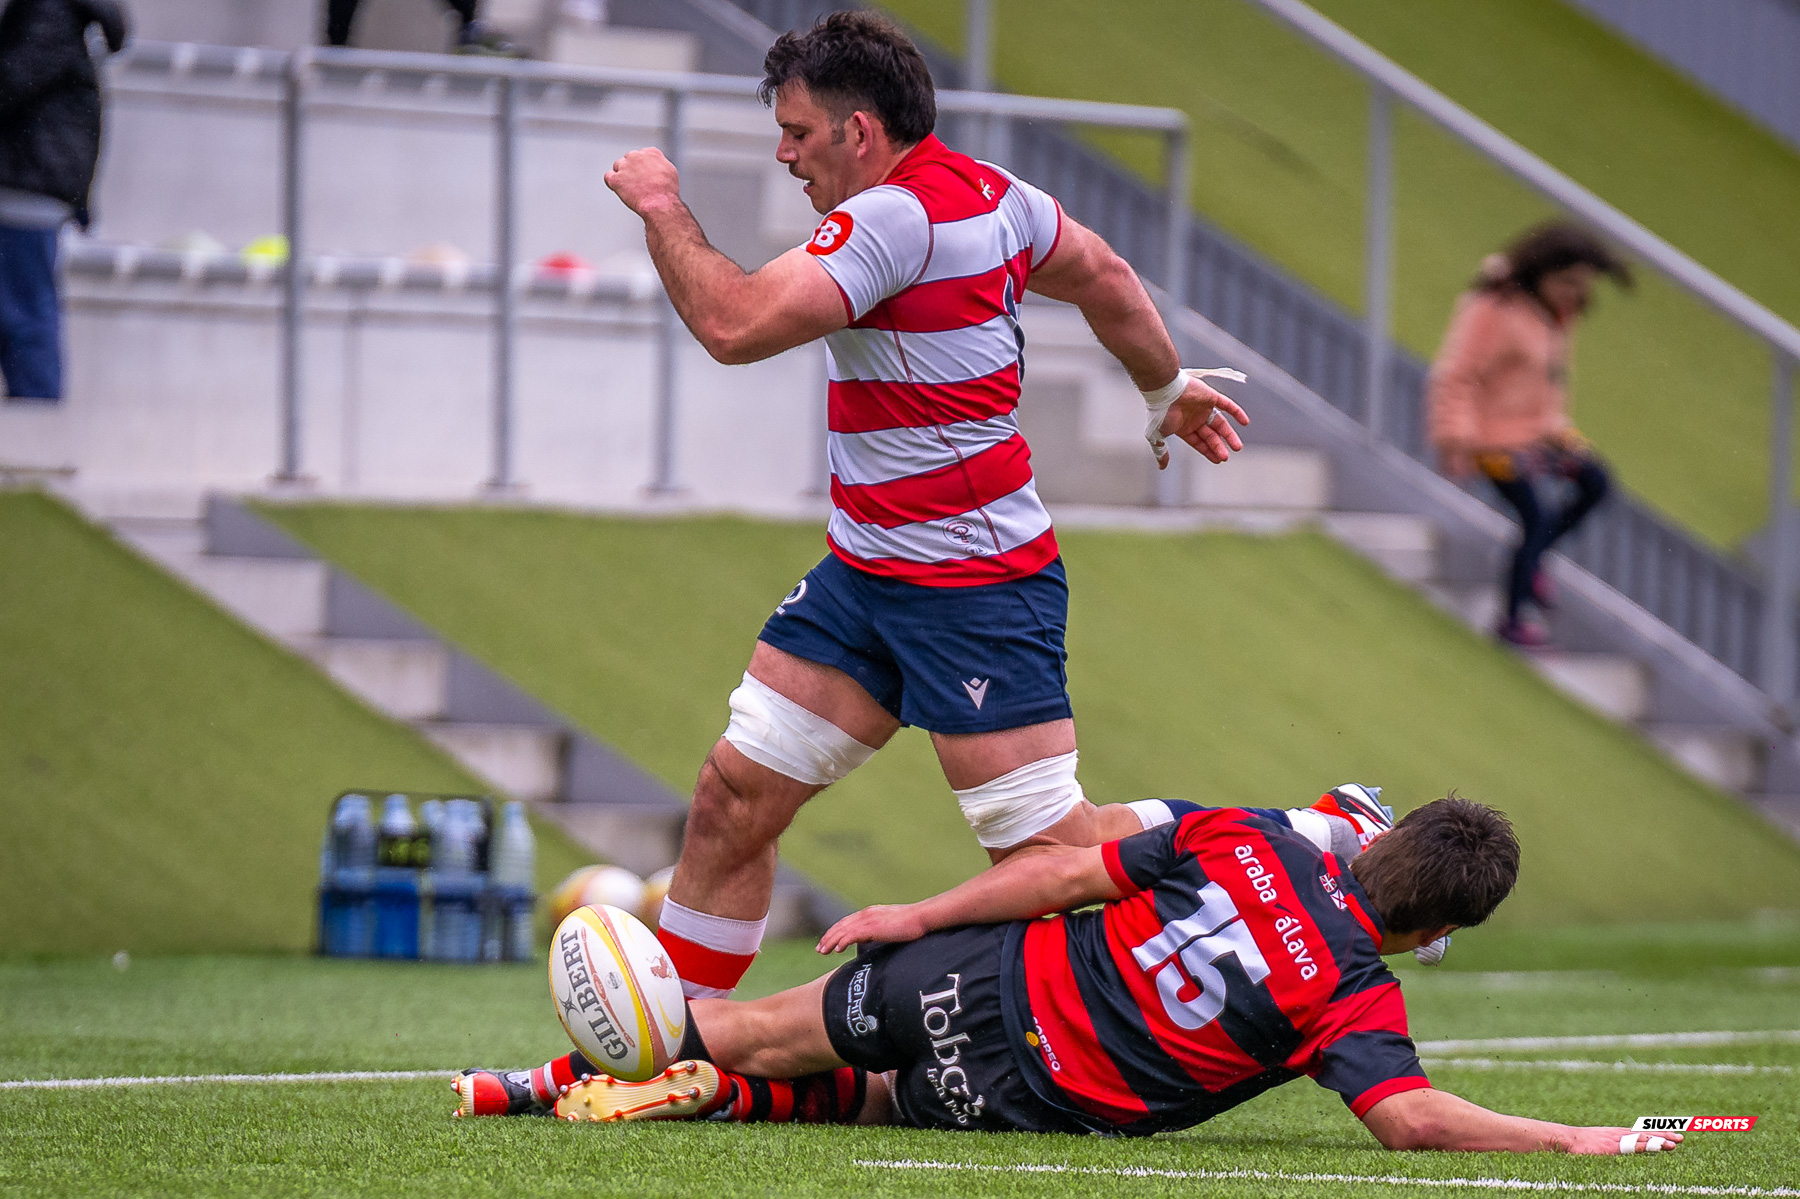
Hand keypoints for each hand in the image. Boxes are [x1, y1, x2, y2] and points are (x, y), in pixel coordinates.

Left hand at [604, 147, 681, 218]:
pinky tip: (619, 189)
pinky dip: (612, 182)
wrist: (659, 203)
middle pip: (629, 158)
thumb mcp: (670, 171)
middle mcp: (636, 156)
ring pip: (618, 166)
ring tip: (631, 189)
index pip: (642, 154)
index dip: (643, 165)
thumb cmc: (666, 191)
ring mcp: (625, 166)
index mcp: (651, 152)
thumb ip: (660, 164)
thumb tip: (655, 166)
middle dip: (632, 169)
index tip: (645, 175)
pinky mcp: (616, 178)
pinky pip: (608, 177)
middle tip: (639, 184)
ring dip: (622, 175)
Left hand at [815, 904, 928, 954]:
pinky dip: (842, 942)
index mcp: (870, 913)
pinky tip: (837, 950)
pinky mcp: (873, 927)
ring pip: (843, 931)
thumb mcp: (890, 926)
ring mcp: (869, 920)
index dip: (835, 932)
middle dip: (828, 937)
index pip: (847, 922)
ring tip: (822, 951)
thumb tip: (871, 941)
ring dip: (831, 941)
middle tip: (819, 949)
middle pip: (841, 926)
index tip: (827, 942)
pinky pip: (852, 935)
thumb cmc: (911, 924)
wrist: (921, 917)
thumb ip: (879, 931)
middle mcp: (866, 914)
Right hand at [1150, 376, 1248, 467]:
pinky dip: (1237, 413)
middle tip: (1226, 457)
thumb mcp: (1157, 436)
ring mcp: (1204, 407)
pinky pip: (1227, 405)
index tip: (1218, 460)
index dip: (1208, 451)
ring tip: (1237, 447)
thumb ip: (1161, 451)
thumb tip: (1161, 467)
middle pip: (1211, 435)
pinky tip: (1245, 422)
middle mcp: (1195, 418)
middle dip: (1219, 446)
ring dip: (1229, 435)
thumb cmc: (1159, 412)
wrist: (1164, 389)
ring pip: (1220, 423)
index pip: (1199, 442)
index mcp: (1183, 428)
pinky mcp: (1211, 397)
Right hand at [1561, 1127, 1682, 1155]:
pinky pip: (1633, 1146)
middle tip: (1681, 1137)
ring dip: (1659, 1141)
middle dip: (1664, 1135)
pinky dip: (1646, 1145)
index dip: (1657, 1133)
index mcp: (1617, 1133)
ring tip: (1674, 1143)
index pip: (1642, 1132)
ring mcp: (1617, 1139)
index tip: (1672, 1134)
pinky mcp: (1613, 1147)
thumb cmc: (1579, 1144)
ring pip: (1643, 1139)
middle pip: (1646, 1133)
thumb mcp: (1597, 1143)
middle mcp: (1620, 1134)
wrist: (1566, 1139)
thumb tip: (1614, 1152)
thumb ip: (1609, 1146)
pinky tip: (1657, 1146)